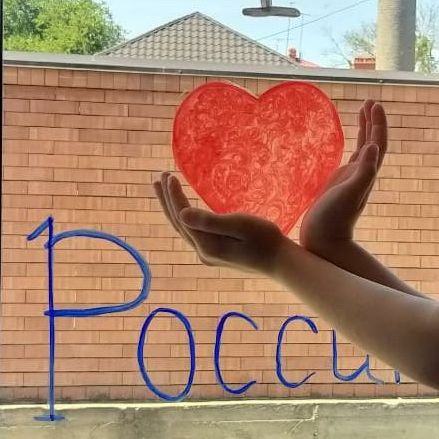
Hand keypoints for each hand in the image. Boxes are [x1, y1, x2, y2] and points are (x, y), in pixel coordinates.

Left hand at [153, 171, 286, 277]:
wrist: (280, 262)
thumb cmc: (265, 239)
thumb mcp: (240, 225)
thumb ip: (210, 221)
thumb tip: (182, 213)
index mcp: (207, 245)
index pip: (183, 216)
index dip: (174, 196)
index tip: (169, 176)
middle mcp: (203, 252)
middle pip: (178, 223)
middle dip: (167, 200)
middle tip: (158, 178)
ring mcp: (208, 255)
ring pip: (184, 228)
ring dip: (173, 208)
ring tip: (163, 190)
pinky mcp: (215, 253)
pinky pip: (192, 232)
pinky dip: (184, 217)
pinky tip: (184, 210)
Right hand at [298, 99, 386, 253]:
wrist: (324, 242)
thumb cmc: (334, 219)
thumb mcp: (348, 195)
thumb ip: (363, 173)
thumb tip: (374, 147)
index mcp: (366, 174)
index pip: (377, 143)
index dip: (377, 123)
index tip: (373, 104)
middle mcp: (362, 174)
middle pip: (373, 142)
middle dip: (373, 121)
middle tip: (370, 101)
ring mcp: (351, 179)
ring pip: (363, 149)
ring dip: (365, 129)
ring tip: (363, 111)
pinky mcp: (339, 184)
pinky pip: (350, 158)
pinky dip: (353, 144)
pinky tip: (349, 141)